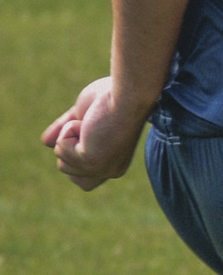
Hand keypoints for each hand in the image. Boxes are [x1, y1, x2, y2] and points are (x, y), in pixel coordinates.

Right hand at [44, 76, 147, 191]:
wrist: (124, 95)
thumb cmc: (111, 100)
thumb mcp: (83, 117)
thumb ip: (65, 131)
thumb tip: (45, 142)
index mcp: (115, 164)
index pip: (83, 179)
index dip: (74, 154)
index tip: (88, 134)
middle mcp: (111, 171)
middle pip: (67, 170)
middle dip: (68, 145)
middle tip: (90, 127)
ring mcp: (102, 169)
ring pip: (61, 160)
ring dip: (69, 135)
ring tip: (91, 124)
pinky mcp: (91, 161)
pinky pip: (61, 148)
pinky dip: (68, 131)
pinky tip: (88, 124)